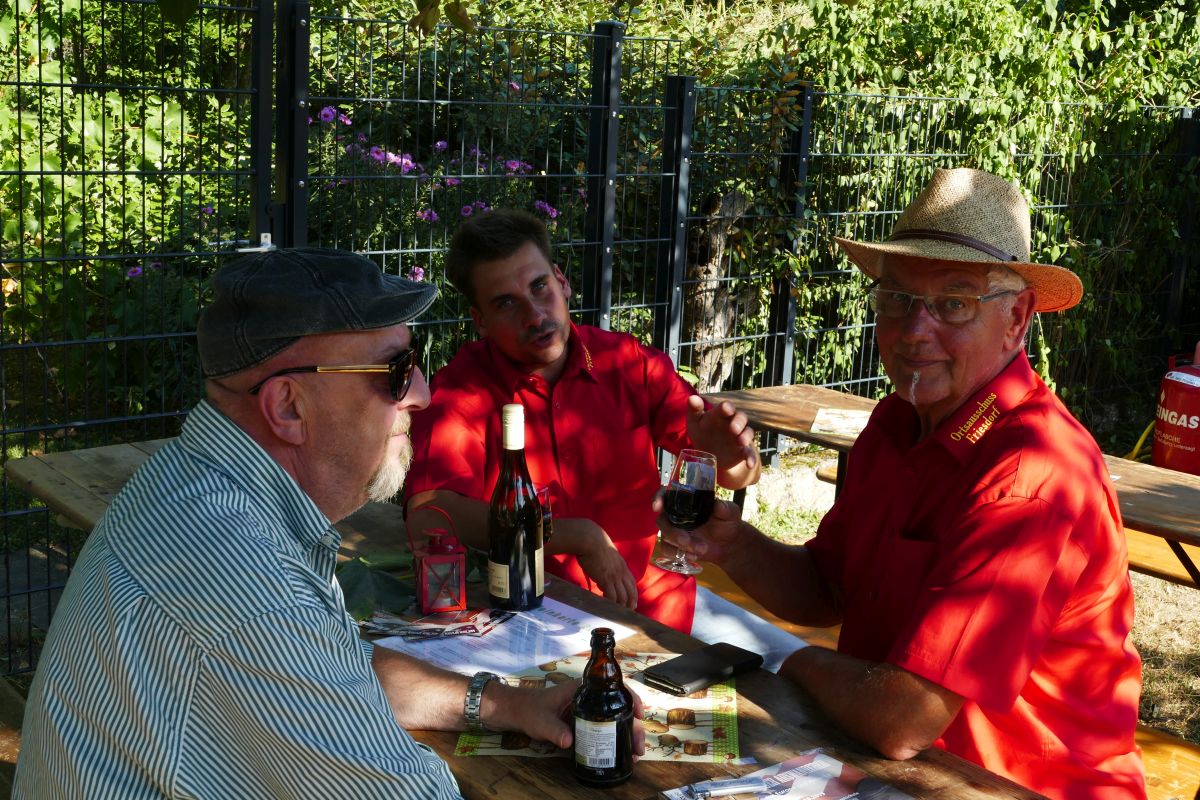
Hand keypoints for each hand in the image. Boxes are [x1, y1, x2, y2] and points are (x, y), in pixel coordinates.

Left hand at [493, 677, 645, 757]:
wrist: (515, 712)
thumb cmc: (528, 710)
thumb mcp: (541, 721)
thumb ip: (555, 731)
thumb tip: (569, 742)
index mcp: (582, 688)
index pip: (613, 688)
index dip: (630, 699)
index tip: (638, 715)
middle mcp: (588, 697)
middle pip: (617, 707)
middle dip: (632, 726)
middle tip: (638, 747)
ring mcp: (586, 709)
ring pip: (613, 718)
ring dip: (626, 733)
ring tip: (633, 754)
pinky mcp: (582, 721)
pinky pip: (603, 727)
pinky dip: (614, 737)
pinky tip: (620, 751)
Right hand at [574, 520, 638, 608]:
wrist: (591, 540)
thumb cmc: (595, 545)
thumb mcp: (608, 557)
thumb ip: (609, 568)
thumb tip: (604, 583)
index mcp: (623, 566)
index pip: (632, 583)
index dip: (633, 594)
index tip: (633, 603)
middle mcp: (622, 572)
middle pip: (631, 592)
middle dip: (630, 604)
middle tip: (627, 612)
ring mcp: (615, 576)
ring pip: (623, 596)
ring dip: (620, 606)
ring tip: (615, 611)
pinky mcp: (606, 579)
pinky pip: (612, 596)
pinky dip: (610, 603)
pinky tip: (606, 605)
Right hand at [654, 491, 744, 566]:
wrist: (730, 545)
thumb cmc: (728, 522)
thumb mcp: (730, 512)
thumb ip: (724, 508)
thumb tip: (717, 504)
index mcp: (686, 501)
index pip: (666, 495)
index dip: (658, 498)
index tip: (658, 506)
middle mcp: (676, 515)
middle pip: (662, 521)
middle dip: (673, 532)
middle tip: (687, 541)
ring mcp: (675, 531)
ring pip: (665, 537)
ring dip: (680, 546)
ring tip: (702, 549)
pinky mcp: (676, 546)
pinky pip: (668, 550)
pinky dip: (679, 554)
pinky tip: (694, 556)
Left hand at [684, 396, 757, 484]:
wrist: (711, 454)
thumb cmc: (702, 433)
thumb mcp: (695, 423)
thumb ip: (694, 410)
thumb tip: (692, 398)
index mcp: (721, 415)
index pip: (726, 408)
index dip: (726, 408)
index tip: (726, 408)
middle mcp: (733, 423)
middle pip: (741, 418)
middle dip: (738, 422)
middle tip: (733, 429)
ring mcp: (740, 437)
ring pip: (748, 433)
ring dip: (745, 436)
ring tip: (741, 441)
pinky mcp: (743, 451)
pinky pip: (750, 453)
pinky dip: (751, 458)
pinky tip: (749, 464)